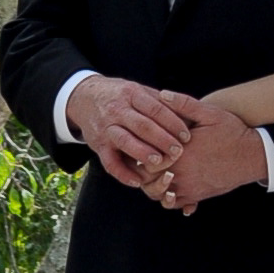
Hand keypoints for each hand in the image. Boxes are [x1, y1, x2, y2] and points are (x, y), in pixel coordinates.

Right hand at [68, 75, 205, 187]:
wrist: (84, 97)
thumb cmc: (120, 96)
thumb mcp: (138, 90)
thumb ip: (160, 101)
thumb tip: (189, 111)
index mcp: (131, 94)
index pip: (155, 108)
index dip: (172, 122)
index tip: (187, 135)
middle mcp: (117, 110)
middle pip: (142, 125)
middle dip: (162, 139)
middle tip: (179, 152)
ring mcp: (106, 128)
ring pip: (125, 141)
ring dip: (142, 153)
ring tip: (159, 163)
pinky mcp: (97, 146)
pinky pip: (109, 162)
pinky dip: (122, 174)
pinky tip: (137, 182)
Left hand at [146, 102, 269, 215]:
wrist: (254, 156)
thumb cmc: (232, 132)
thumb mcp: (210, 113)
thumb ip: (184, 104)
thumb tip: (162, 94)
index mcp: (179, 152)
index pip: (144, 158)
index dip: (139, 151)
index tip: (141, 143)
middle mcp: (181, 174)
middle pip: (146, 179)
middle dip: (141, 170)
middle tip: (141, 159)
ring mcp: (188, 188)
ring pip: (156, 194)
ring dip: (151, 185)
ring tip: (154, 172)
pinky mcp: (197, 196)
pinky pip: (174, 204)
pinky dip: (166, 199)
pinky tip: (168, 188)